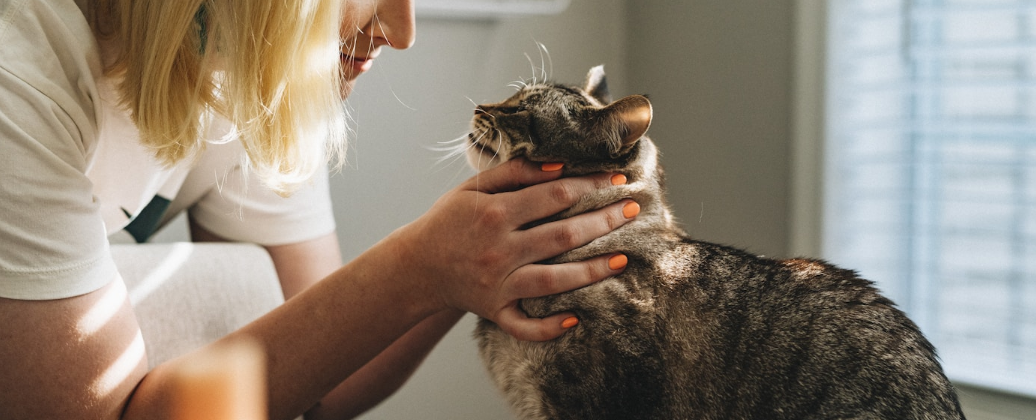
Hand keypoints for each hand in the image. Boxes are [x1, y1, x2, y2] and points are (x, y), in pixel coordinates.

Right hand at [397, 158, 636, 340]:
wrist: (416, 266)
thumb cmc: (449, 220)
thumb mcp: (473, 188)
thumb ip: (514, 172)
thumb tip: (559, 166)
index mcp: (496, 214)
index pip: (555, 195)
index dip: (590, 184)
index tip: (617, 178)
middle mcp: (499, 250)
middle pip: (562, 235)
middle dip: (603, 221)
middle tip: (634, 210)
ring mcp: (498, 284)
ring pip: (553, 281)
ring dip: (591, 271)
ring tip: (623, 260)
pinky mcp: (494, 310)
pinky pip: (524, 325)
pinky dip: (548, 327)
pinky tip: (575, 319)